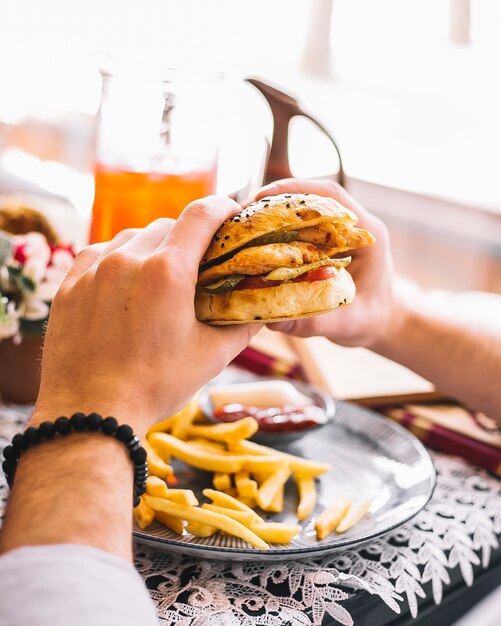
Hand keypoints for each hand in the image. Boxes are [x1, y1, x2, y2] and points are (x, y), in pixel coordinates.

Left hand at [35, 197, 259, 435]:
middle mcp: (128, 260)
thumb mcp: (210, 357)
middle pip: (168, 225)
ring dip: (152, 248)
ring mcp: (93, 269)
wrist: (90, 413)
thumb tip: (262, 309)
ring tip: (159, 277)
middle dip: (189, 237)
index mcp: (167, 272)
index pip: (201, 214)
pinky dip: (119, 260)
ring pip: (132, 237)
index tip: (232, 214)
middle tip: (198, 263)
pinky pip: (100, 253)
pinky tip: (124, 285)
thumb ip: (241, 326)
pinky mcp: (69, 284)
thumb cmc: (154, 386)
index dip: (223, 207)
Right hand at [253, 179, 399, 348]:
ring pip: (301, 212)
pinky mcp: (324, 245)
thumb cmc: (372, 321)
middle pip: (311, 199)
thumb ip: (315, 323)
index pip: (332, 198)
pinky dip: (274, 233)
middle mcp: (351, 227)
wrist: (385, 323)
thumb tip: (271, 320)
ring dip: (271, 216)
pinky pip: (297, 230)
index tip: (263, 197)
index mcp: (367, 235)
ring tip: (239, 226)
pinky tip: (251, 243)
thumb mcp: (348, 325)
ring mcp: (337, 234)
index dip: (297, 191)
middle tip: (240, 213)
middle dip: (274, 202)